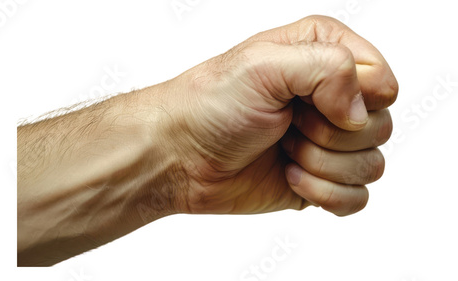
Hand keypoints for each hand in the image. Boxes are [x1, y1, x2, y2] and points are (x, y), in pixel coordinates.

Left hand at [158, 15, 397, 215]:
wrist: (181, 155)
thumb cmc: (211, 105)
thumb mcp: (262, 64)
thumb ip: (327, 67)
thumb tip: (360, 112)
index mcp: (324, 56)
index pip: (381, 80)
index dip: (352, 98)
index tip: (308, 104)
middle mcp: (331, 97)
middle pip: (380, 125)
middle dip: (330, 135)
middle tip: (287, 126)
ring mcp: (328, 141)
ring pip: (372, 164)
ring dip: (322, 165)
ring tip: (283, 150)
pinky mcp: (322, 178)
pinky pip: (357, 197)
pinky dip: (323, 194)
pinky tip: (289, 176)